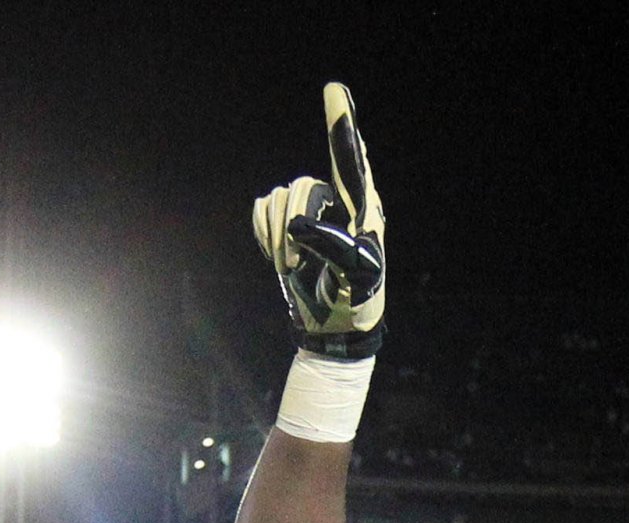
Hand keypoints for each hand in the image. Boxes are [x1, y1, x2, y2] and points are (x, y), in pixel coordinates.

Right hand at [253, 83, 386, 358]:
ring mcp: (312, 210)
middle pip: (304, 186)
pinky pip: (263, 207)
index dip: (342, 123)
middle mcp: (339, 201)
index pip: (351, 159)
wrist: (334, 326)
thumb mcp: (356, 279)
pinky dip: (264, 233)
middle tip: (292, 263)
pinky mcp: (287, 221)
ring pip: (281, 196)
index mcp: (365, 208)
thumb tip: (299, 225)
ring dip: (277, 235)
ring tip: (291, 267)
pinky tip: (280, 257)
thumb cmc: (356, 301)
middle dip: (293, 224)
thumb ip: (335, 249)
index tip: (335, 90)